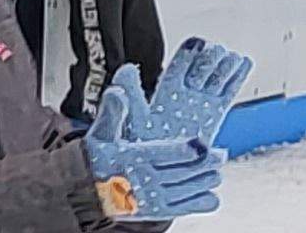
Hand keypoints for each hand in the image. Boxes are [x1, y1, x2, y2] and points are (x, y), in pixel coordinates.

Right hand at [84, 86, 225, 220]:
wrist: (86, 192)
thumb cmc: (98, 160)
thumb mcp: (100, 134)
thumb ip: (112, 112)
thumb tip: (117, 91)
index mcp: (129, 159)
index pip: (160, 154)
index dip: (182, 150)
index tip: (199, 144)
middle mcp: (139, 181)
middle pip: (177, 173)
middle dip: (202, 164)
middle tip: (220, 155)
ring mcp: (147, 200)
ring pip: (181, 192)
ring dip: (202, 183)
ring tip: (217, 174)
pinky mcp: (152, 213)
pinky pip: (178, 210)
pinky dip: (197, 206)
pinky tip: (211, 200)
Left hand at [135, 38, 255, 147]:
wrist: (162, 176)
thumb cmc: (144, 151)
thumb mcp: (134, 120)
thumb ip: (132, 95)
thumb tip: (127, 69)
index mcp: (165, 92)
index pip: (180, 65)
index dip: (190, 53)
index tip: (199, 43)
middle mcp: (183, 94)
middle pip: (201, 68)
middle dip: (211, 58)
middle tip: (219, 54)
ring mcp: (200, 104)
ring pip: (216, 77)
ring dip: (225, 65)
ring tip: (233, 57)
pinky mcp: (215, 115)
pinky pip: (227, 93)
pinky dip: (237, 77)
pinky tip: (245, 62)